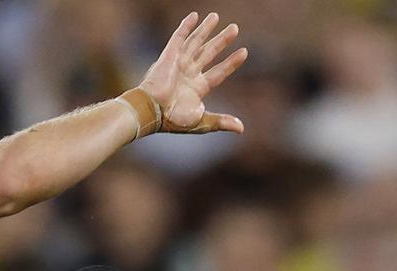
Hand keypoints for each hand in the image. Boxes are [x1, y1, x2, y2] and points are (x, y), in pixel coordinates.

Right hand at [141, 11, 246, 134]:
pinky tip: (194, 16)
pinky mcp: (169, 56)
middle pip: (208, 53)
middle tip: (234, 28)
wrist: (152, 111)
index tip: (244, 52)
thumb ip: (221, 121)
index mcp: (196, 89)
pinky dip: (186, 26)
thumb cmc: (173, 120)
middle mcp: (189, 74)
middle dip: (221, 41)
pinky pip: (179, 38)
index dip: (231, 63)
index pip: (219, 72)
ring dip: (205, 30)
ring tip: (216, 16)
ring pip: (195, 43)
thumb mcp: (201, 121)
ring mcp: (178, 64)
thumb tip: (241, 129)